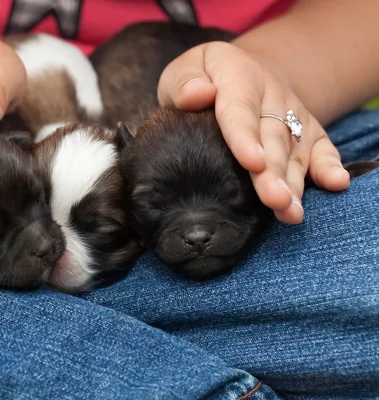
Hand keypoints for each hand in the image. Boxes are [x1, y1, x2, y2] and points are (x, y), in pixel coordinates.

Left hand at [157, 41, 349, 223]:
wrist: (238, 71)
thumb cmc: (200, 79)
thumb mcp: (184, 69)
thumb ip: (185, 82)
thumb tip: (197, 95)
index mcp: (237, 75)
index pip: (240, 108)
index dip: (246, 137)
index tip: (253, 163)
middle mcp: (271, 94)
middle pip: (273, 136)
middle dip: (274, 171)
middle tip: (275, 200)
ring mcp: (293, 112)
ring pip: (294, 149)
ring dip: (294, 182)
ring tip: (290, 211)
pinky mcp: (308, 129)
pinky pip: (322, 147)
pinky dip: (329, 166)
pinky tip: (335, 184)